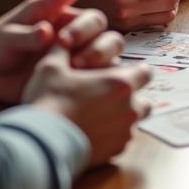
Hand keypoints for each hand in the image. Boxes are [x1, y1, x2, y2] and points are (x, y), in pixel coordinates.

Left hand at [0, 0, 123, 102]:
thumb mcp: (10, 31)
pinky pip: (98, 87)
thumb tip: (48, 30)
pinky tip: (83, 97)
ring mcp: (81, 64)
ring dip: (103, 70)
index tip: (65, 40)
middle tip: (77, 62)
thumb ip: (29, 30)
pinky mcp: (77, 85)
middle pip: (110, 40)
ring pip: (109, 64)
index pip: (93, 20)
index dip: (85, 29)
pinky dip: (98, 90)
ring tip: (82, 81)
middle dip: (100, 50)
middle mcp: (80, 41)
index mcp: (68, 21)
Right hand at [24, 45, 151, 167]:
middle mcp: (129, 108)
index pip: (146, 73)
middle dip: (132, 99)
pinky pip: (122, 141)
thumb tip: (62, 37)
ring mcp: (124, 132)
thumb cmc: (48, 100)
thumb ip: (63, 49)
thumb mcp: (51, 66)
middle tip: (110, 98)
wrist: (42, 143)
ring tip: (102, 117)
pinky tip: (94, 134)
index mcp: (120, 83)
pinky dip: (114, 137)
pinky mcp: (116, 151)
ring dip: (124, 118)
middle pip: (144, 101)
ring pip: (134, 122)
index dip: (136, 72)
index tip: (123, 74)